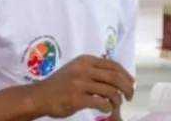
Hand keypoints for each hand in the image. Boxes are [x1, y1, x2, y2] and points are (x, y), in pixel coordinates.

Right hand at [18, 54, 134, 118]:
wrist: (39, 96)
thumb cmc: (60, 83)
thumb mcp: (77, 69)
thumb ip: (94, 69)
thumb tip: (119, 75)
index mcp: (86, 60)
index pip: (114, 65)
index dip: (126, 75)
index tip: (132, 83)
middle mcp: (84, 70)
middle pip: (115, 77)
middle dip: (127, 88)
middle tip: (130, 96)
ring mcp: (80, 84)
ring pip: (110, 91)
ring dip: (118, 100)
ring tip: (117, 105)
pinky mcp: (76, 99)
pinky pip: (100, 103)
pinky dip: (108, 108)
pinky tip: (107, 110)